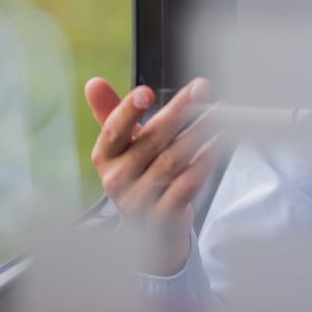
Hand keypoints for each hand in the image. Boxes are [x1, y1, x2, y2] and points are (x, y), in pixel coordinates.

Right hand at [86, 77, 221, 274]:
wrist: (148, 229)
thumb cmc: (137, 175)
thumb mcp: (121, 147)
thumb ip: (110, 113)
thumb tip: (93, 82)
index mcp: (105, 157)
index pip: (113, 130)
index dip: (128, 111)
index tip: (145, 92)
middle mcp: (118, 179)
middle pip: (151, 140)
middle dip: (179, 110)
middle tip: (201, 88)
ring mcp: (140, 199)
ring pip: (173, 159)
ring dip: (198, 132)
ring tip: (217, 112)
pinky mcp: (164, 214)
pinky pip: (187, 184)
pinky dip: (204, 161)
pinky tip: (218, 142)